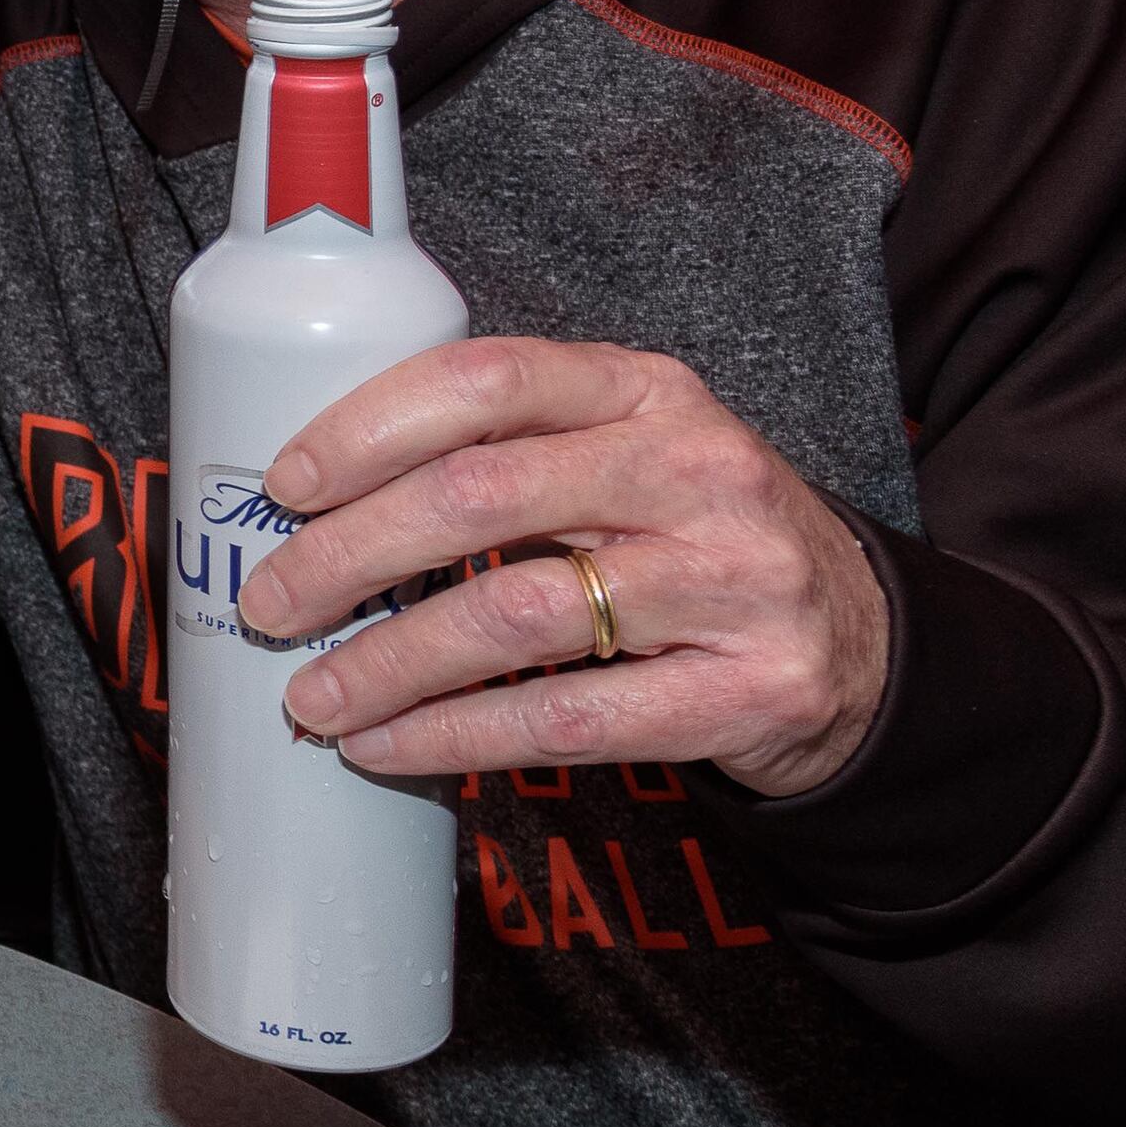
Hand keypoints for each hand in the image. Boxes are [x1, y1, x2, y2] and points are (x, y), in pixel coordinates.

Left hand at [241, 338, 893, 796]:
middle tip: (268, 602)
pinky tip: (388, 746)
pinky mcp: (746, 692)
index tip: (284, 484)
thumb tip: (318, 496)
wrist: (857, 640)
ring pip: (513, 616)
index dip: (367, 428)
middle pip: (481, 499)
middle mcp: (695, 471)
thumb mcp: (624, 452)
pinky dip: (457, 736)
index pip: (487, 380)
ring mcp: (731, 582)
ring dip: (388, 663)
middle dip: (349, 555)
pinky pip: (568, 719)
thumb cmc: (690, 535)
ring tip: (311, 696)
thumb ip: (508, 449)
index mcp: (646, 390)